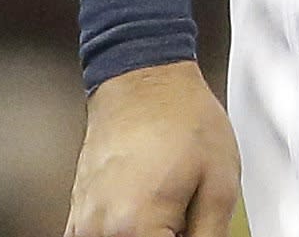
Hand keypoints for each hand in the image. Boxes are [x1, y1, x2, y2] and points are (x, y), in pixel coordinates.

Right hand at [66, 60, 239, 236]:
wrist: (144, 77)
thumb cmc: (181, 117)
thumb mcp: (221, 186)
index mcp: (136, 226)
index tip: (195, 229)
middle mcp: (99, 228)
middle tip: (186, 217)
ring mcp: (83, 222)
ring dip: (145, 236)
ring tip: (168, 213)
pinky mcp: (77, 212)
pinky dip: (120, 236)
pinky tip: (142, 219)